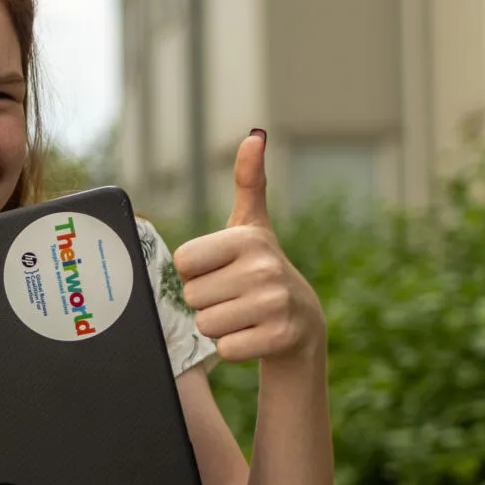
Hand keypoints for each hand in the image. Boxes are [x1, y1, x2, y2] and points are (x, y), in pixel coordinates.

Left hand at [172, 129, 325, 363]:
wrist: (301, 322)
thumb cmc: (261, 269)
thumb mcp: (253, 225)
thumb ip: (248, 181)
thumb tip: (255, 135)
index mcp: (247, 238)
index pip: (183, 262)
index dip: (196, 272)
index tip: (220, 270)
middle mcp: (263, 268)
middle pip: (192, 296)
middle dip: (206, 302)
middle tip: (233, 296)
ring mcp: (274, 303)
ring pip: (206, 324)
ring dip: (218, 325)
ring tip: (243, 315)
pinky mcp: (279, 337)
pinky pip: (226, 349)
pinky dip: (234, 347)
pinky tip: (253, 335)